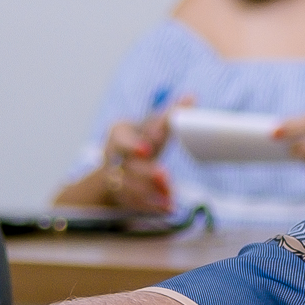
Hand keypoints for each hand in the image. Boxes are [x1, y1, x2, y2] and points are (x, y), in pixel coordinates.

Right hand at [53, 105, 175, 210]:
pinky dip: (150, 207)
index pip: (121, 138)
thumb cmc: (139, 141)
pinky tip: (168, 208)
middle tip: (164, 176)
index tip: (146, 150)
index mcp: (118, 135)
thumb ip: (168, 114)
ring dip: (149, 193)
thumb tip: (191, 96)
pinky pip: (133, 204)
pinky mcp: (122, 196)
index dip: (133, 144)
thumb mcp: (150, 126)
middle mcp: (113, 157)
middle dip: (146, 172)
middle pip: (127, 166)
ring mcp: (115, 178)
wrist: (118, 168)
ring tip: (170, 198)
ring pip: (128, 188)